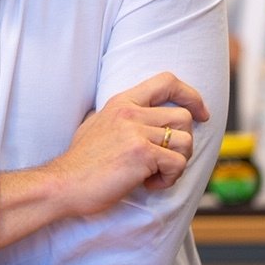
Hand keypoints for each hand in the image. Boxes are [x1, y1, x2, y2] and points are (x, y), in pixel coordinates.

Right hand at [44, 71, 209, 216]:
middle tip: (166, 161)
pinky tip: (148, 183)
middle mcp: (130, 112)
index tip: (200, 113)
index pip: (167, 81)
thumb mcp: (95, 124)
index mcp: (122, 102)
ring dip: (177, 163)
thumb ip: (118, 117)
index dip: (191, 95)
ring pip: (185, 141)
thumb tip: (135, 115)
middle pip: (184, 117)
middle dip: (183, 143)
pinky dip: (169, 179)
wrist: (64, 184)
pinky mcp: (141, 154)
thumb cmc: (80, 162)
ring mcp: (136, 131)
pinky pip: (177, 164)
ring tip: (155, 174)